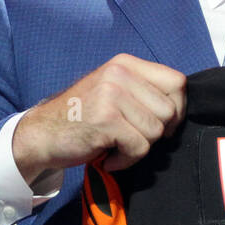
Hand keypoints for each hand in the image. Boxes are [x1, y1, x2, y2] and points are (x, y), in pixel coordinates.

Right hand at [13, 54, 186, 181]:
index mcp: (126, 64)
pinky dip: (127, 159)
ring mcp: (111, 95)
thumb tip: (182, 109)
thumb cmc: (84, 117)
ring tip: (117, 145)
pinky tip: (109, 155)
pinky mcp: (105, 119)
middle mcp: (119, 73)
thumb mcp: (115, 91)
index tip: (162, 124)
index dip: (177, 108)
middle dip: (156, 132)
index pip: (178, 82)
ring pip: (156, 131)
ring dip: (139, 147)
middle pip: (170, 110)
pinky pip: (139, 147)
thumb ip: (145, 92)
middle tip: (131, 136)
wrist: (42, 134)